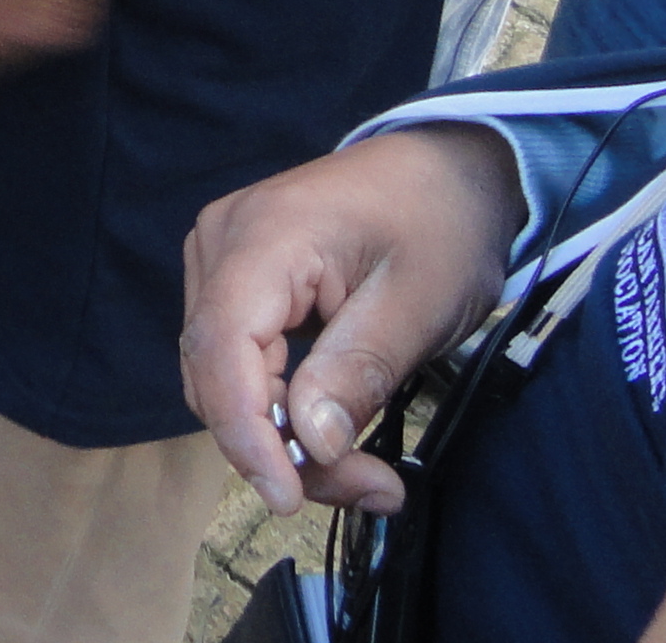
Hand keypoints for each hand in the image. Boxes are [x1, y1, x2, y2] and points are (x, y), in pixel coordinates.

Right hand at [179, 126, 524, 518]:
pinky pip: (239, 359)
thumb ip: (357, 370)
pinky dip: (281, 408)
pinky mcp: (238, 276)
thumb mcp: (419, 303)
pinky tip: (332, 433)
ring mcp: (222, 257)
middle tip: (370, 489)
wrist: (447, 166)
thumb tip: (308, 445)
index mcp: (264, 236)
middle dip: (279, 447)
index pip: (222, 346)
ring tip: (364, 473)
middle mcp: (221, 242)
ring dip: (281, 437)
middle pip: (217, 370)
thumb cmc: (441, 222)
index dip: (245, 431)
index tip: (288, 499)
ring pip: (223, 375)